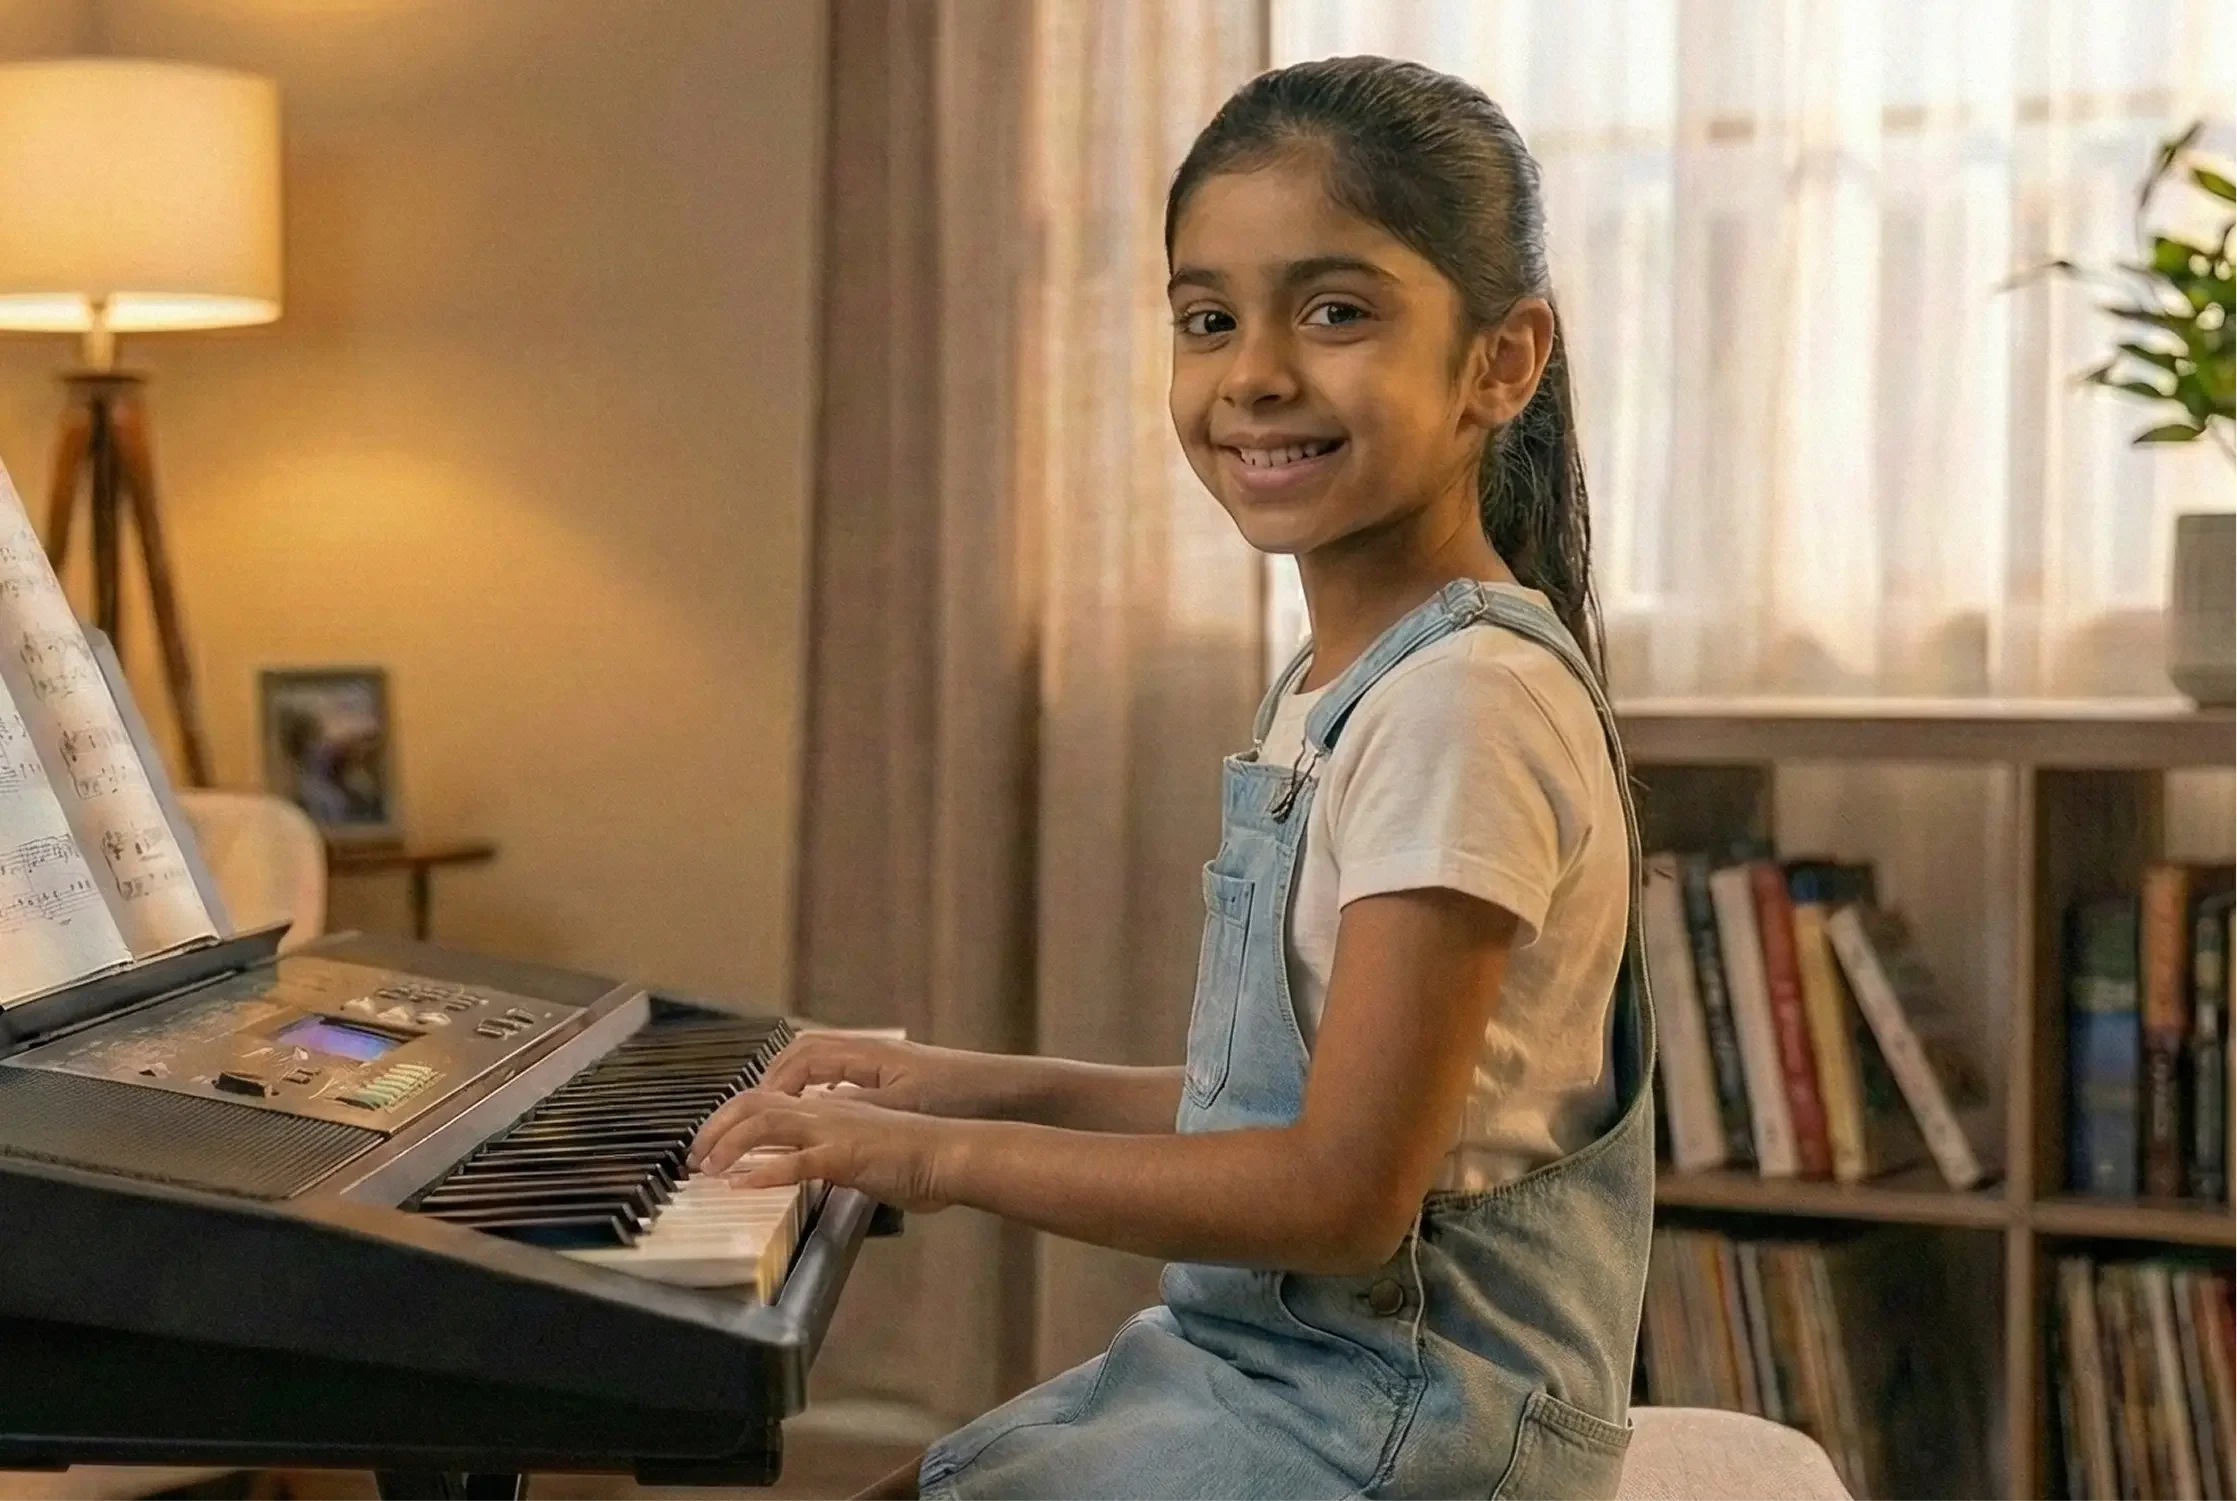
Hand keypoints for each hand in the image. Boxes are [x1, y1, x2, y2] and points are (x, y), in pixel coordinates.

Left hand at [688, 1091, 958, 1212]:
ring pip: (765, 1124)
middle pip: (753, 1103)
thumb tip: (808, 1168)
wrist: (953, 1153)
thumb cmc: (916, 1157)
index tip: (711, 1144)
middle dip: (715, 1127)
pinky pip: (797, 1162)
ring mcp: (834, 1130)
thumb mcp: (863, 1152)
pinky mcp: (846, 1156)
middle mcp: (825, 1110)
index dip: (731, 1118)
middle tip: (692, 1157)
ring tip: (706, 1170)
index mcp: (828, 1108)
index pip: (766, 1100)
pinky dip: (764, 1173)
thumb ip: (832, 1154)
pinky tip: (742, 1186)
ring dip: (728, 1145)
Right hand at [748, 1031, 997, 1117]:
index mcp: (869, 1053)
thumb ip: (854, 1109)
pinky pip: (846, 1079)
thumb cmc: (963, 1096)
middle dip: (776, 1079)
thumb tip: (812, 1111)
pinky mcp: (899, 1081)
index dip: (775, 1083)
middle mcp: (873, 1053)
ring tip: (776, 1115)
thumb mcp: (903, 1107)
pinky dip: (823, 1093)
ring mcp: (886, 1065)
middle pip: (807, 1054)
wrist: (1010, 1095)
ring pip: (826, 1066)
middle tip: (752, 1110)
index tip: (756, 1109)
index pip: (804, 1057)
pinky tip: (822, 1120)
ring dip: (798, 1086)